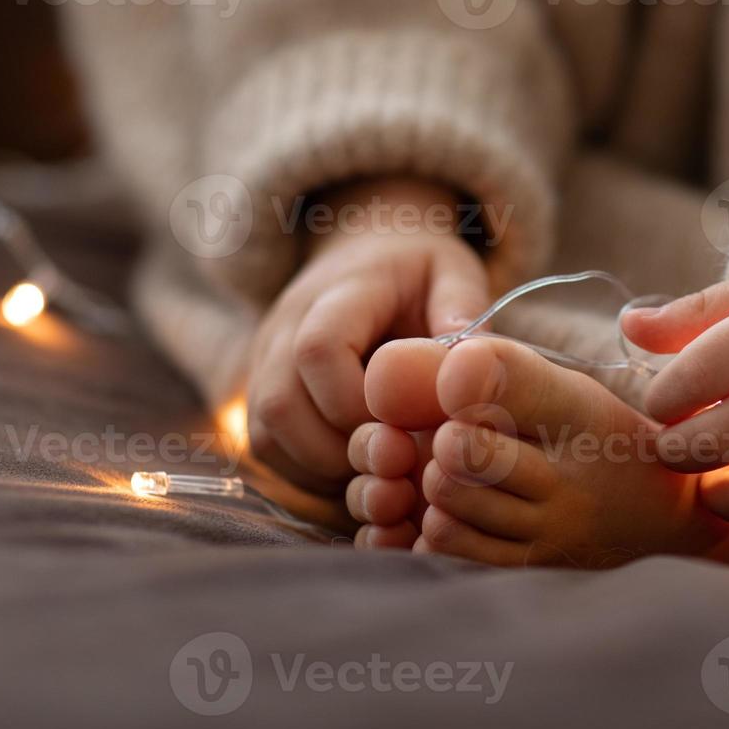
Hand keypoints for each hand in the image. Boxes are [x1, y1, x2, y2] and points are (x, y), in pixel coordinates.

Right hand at [245, 178, 490, 497]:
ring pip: (265, 434)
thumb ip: (462, 310)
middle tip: (395, 458)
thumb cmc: (418, 271)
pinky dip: (308, 473)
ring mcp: (265, 360)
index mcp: (338, 292)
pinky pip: (265, 448)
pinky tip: (355, 466)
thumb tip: (466, 367)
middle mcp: (286, 326)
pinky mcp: (262, 390)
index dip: (358, 403)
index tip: (405, 423)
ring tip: (378, 466)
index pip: (318, 350)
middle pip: (280, 403)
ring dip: (322, 468)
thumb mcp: (452, 272)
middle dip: (340, 449)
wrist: (368, 255)